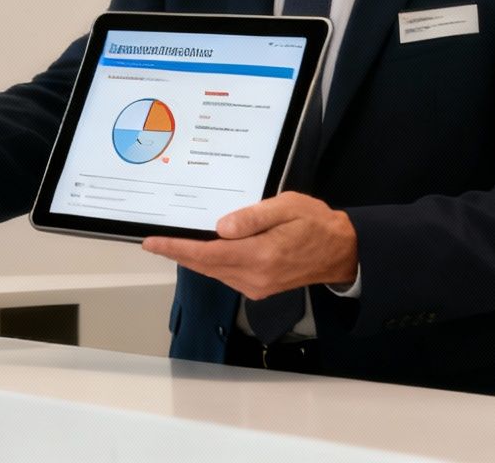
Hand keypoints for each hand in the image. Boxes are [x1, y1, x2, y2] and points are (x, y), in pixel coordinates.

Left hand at [140, 192, 358, 299]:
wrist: (342, 252)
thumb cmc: (316, 223)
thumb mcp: (286, 207)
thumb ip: (253, 217)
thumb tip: (221, 227)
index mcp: (260, 255)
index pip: (206, 254)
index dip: (176, 249)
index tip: (152, 242)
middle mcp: (255, 276)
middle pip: (204, 266)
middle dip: (177, 253)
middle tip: (153, 242)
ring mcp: (257, 286)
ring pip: (213, 273)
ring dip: (192, 259)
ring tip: (172, 243)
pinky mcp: (260, 288)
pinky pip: (226, 276)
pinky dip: (209, 264)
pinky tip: (203, 251)